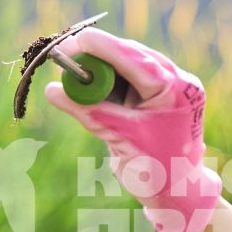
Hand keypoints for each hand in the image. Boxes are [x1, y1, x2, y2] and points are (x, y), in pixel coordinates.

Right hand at [42, 26, 223, 231]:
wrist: (178, 193)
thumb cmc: (158, 171)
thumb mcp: (121, 139)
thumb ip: (89, 111)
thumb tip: (52, 90)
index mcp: (177, 91)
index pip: (137, 61)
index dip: (106, 47)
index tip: (78, 39)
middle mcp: (175, 84)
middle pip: (131, 58)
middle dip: (97, 56)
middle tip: (64, 54)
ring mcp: (166, 90)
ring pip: (126, 68)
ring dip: (98, 70)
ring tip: (70, 72)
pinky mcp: (153, 99)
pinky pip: (125, 83)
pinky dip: (104, 84)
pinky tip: (83, 85)